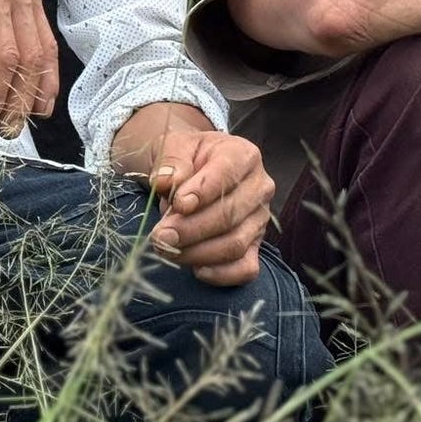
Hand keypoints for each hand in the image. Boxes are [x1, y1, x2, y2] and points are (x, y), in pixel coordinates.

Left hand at [115, 105, 272, 286]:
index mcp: (243, 155)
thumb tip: (165, 182)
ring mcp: (259, 219)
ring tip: (167, 250)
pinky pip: (246, 268)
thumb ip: (170, 162)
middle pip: (230, 215)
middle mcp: (259, 187)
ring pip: (235, 244)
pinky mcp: (255, 246)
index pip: (227, 175)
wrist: (189, 172)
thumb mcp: (173, 147)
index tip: (177, 205)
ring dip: (198, 253)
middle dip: (191, 229)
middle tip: (160, 236)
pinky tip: (196, 270)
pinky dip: (221, 274)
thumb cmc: (183, 159)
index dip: (202, 192)